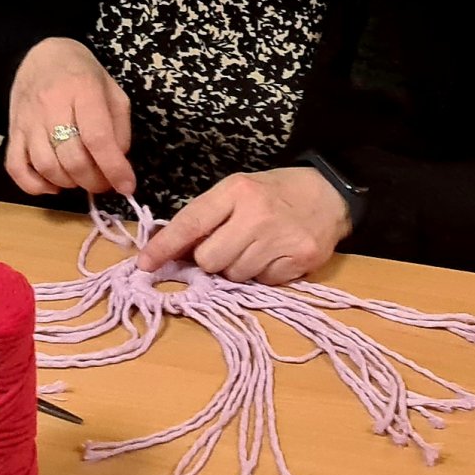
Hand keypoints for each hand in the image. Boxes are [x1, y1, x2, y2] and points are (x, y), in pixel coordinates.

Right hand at [5, 37, 135, 196]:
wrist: (39, 55)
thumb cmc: (81, 74)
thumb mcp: (112, 91)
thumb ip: (120, 127)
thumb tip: (117, 165)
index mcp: (83, 89)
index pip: (97, 137)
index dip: (114, 168)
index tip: (127, 185)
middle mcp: (51, 105)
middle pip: (72, 158)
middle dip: (94, 181)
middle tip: (105, 182)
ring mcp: (27, 119)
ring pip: (46, 166)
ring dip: (69, 183)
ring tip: (81, 178)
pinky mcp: (12, 131)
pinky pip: (16, 167)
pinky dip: (34, 185)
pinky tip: (53, 185)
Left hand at [138, 167, 350, 284]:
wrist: (330, 193)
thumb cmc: (273, 192)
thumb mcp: (236, 192)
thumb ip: (206, 218)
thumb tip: (171, 250)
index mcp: (235, 191)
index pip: (190, 223)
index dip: (165, 247)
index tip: (144, 264)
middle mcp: (256, 215)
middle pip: (210, 260)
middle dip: (209, 261)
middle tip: (224, 247)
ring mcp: (281, 239)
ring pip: (235, 276)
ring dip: (236, 269)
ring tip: (253, 248)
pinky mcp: (302, 260)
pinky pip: (264, 283)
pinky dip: (263, 275)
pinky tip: (273, 256)